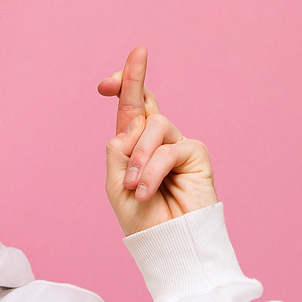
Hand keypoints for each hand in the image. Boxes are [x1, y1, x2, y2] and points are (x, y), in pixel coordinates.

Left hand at [99, 46, 217, 234]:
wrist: (168, 244)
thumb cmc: (142, 220)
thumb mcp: (116, 185)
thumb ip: (119, 151)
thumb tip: (131, 124)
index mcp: (134, 147)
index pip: (130, 109)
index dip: (122, 86)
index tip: (105, 81)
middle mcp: (157, 142)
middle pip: (145, 102)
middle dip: (132, 79)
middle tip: (136, 57)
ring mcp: (177, 145)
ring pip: (152, 126)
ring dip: (138, 157)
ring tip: (133, 186)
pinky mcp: (196, 154)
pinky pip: (168, 148)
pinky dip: (152, 169)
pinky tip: (146, 191)